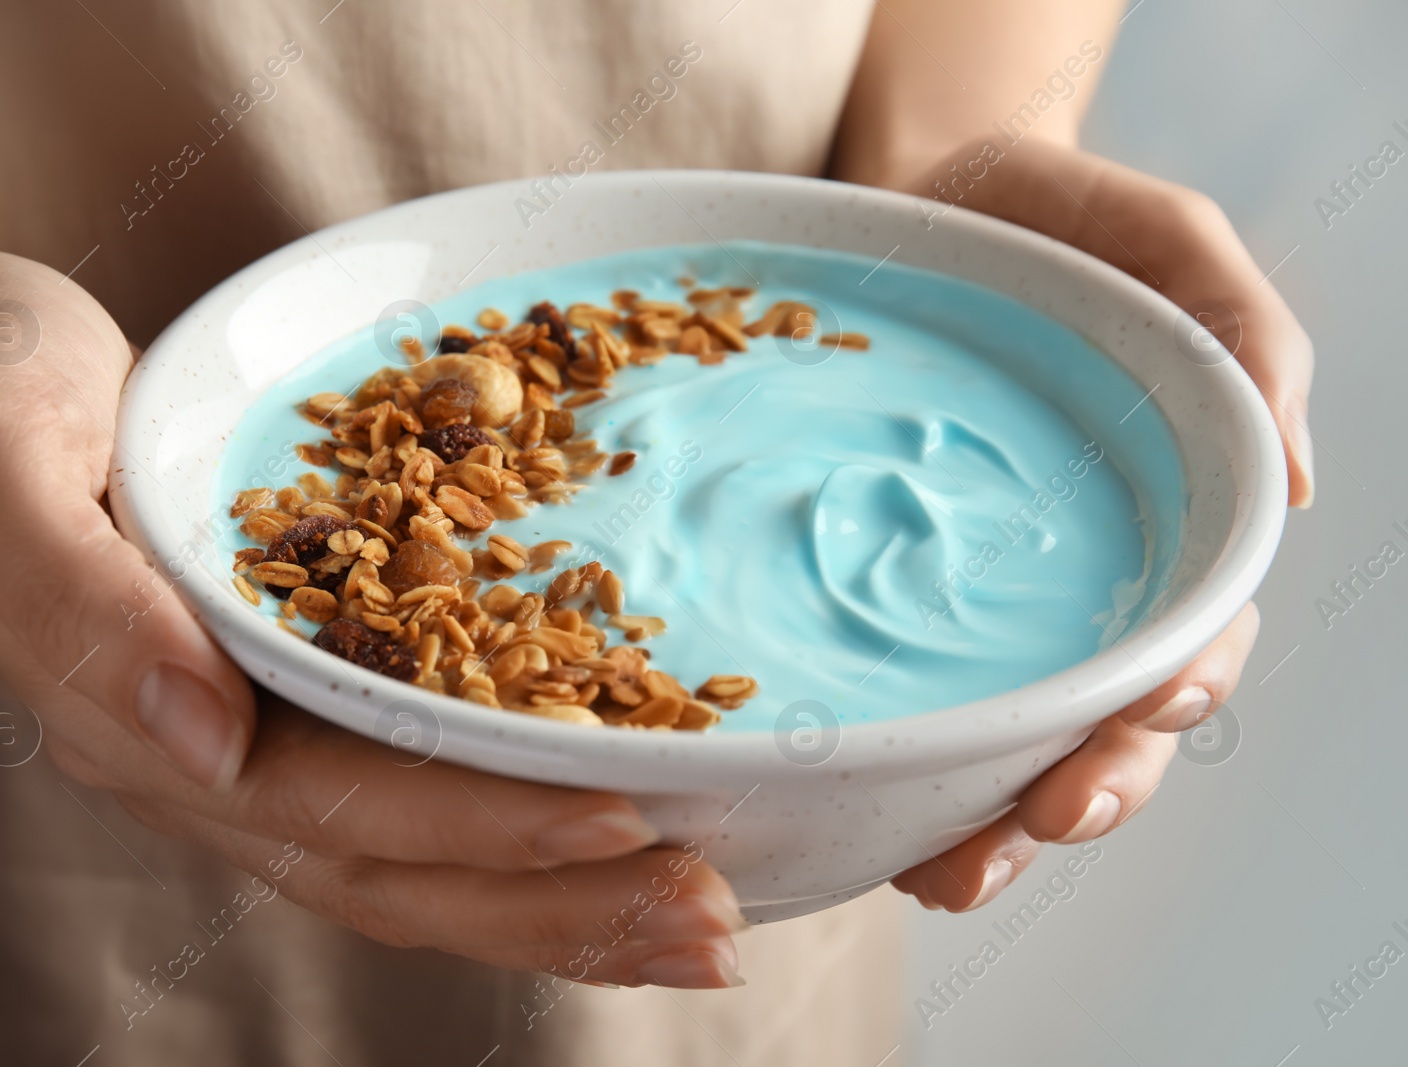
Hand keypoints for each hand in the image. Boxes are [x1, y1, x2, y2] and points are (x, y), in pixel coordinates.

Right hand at [0, 250, 745, 985]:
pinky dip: (522, 840)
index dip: (481, 826)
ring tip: (701, 920)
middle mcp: (210, 761)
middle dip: (562, 905)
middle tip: (712, 923)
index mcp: (143, 721)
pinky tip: (616, 844)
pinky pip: (418, 800)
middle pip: (404, 871)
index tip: (625, 821)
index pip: (336, 807)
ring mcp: (254, 748)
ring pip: (423, 863)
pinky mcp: (294, 707)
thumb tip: (205, 738)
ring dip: (564, 902)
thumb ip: (82, 605)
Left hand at [887, 139, 1311, 909]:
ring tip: (941, 877)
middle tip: (1029, 833)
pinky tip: (859, 816)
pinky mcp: (877, 592)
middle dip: (1082, 791)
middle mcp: (1071, 583)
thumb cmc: (1054, 221)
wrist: (911, 201)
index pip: (1192, 634)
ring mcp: (975, 600)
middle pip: (1103, 722)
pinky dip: (889, 766)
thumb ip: (1243, 335)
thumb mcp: (1163, 238)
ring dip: (986, 824)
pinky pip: (893, 692)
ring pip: (1001, 741)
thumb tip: (1299, 483)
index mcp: (1156, 522)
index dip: (1178, 688)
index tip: (1144, 717)